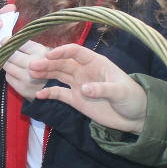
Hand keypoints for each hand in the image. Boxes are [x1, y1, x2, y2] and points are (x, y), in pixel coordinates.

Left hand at [3, 40, 50, 101]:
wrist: (53, 88)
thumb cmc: (46, 66)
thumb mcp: (42, 52)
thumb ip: (26, 45)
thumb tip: (5, 40)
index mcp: (39, 51)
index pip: (17, 43)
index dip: (8, 41)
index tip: (4, 41)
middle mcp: (33, 64)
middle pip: (10, 55)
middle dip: (5, 53)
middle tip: (5, 53)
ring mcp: (27, 77)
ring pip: (7, 66)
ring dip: (7, 63)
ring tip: (12, 64)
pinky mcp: (22, 88)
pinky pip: (8, 77)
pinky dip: (10, 74)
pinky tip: (17, 74)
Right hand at [30, 44, 147, 133]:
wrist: (135, 116)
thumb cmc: (132, 98)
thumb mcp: (120, 92)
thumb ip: (103, 89)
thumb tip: (84, 89)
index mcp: (96, 63)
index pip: (76, 52)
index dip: (62, 51)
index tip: (50, 54)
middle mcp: (84, 71)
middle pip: (63, 63)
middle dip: (48, 63)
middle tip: (33, 66)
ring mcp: (79, 85)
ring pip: (58, 75)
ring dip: (45, 73)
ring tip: (31, 73)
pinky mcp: (77, 99)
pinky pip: (60, 94)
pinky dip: (49, 93)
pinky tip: (38, 95)